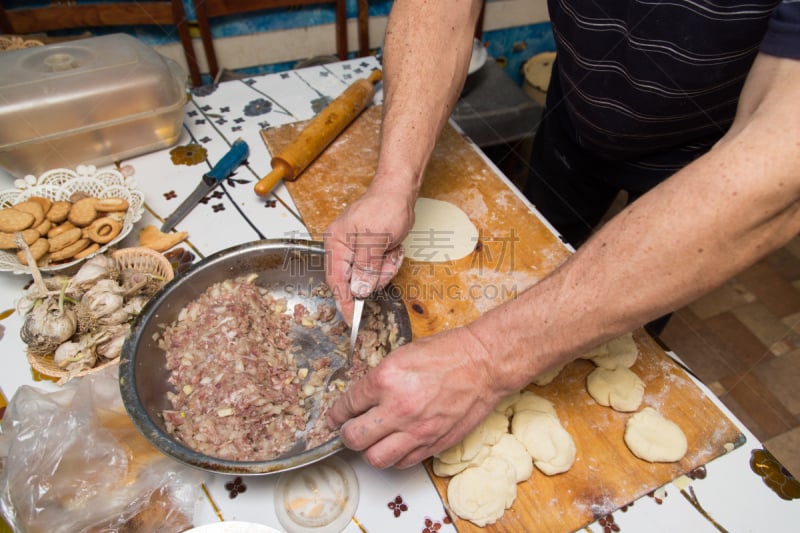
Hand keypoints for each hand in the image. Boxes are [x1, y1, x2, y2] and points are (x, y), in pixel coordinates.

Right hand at [323, 187, 413, 322]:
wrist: (399, 191)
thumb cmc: (385, 207)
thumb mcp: (375, 240)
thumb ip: (365, 267)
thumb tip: (357, 290)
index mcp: (336, 244)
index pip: (336, 281)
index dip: (344, 302)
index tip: (351, 321)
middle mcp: (342, 248)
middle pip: (355, 281)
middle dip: (375, 276)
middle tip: (387, 261)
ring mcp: (356, 250)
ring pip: (370, 277)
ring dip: (385, 268)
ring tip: (391, 250)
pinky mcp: (369, 251)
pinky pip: (378, 269)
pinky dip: (389, 262)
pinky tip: (393, 248)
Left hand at [326, 326, 505, 468]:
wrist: (484, 364)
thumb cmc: (449, 353)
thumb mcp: (402, 355)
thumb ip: (379, 379)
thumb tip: (361, 398)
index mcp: (386, 380)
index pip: (347, 405)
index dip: (336, 413)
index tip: (335, 417)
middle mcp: (398, 408)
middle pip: (354, 437)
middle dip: (347, 434)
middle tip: (349, 429)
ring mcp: (417, 430)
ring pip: (375, 458)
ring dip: (368, 450)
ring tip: (372, 440)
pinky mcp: (433, 443)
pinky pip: (402, 462)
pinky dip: (394, 456)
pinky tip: (395, 444)